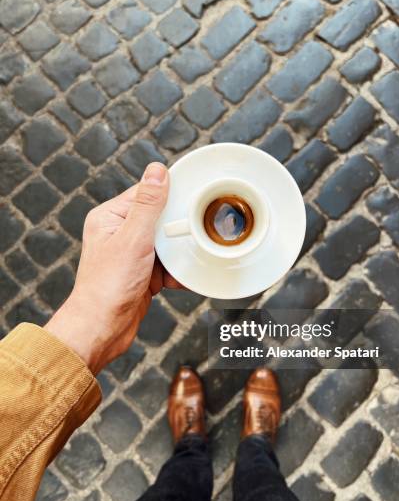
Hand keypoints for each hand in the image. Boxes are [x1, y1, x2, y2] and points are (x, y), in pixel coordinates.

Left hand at [45, 162, 180, 374]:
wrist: (102, 329)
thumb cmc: (108, 287)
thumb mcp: (133, 239)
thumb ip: (148, 205)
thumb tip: (157, 171)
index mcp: (110, 218)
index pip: (146, 194)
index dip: (170, 197)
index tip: (192, 199)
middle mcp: (119, 233)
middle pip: (161, 219)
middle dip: (177, 231)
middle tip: (191, 235)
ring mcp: (131, 254)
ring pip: (167, 244)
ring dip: (178, 254)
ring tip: (184, 260)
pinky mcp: (142, 274)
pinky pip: (167, 265)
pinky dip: (177, 272)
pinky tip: (183, 277)